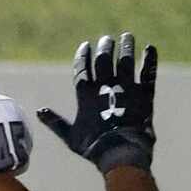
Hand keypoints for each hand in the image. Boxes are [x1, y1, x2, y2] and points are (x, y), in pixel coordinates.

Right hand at [36, 32, 158, 172]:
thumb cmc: (94, 147)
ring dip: (126, 46)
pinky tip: (150, 48)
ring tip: (127, 36)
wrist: (121, 153)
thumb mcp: (71, 137)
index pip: (82, 67)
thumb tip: (40, 112)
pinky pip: (148, 73)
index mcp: (86, 94)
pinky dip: (150, 60)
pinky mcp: (144, 94)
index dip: (83, 55)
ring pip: (125, 60)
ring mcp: (126, 88)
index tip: (86, 45)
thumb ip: (56, 123)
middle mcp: (105, 86)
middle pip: (104, 59)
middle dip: (105, 47)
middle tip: (107, 40)